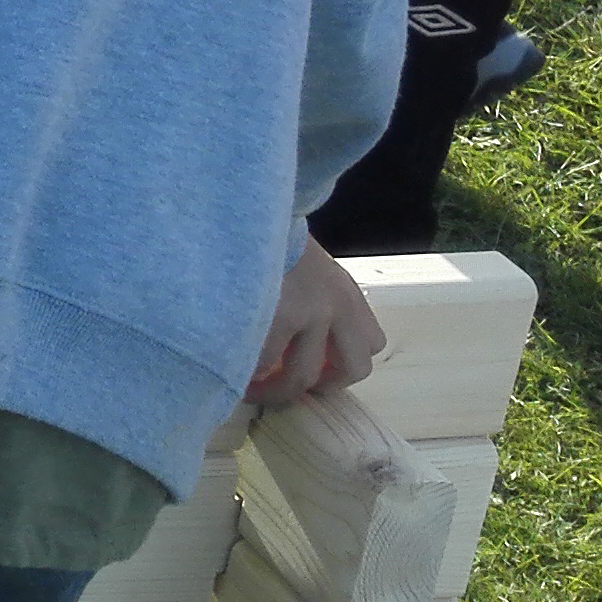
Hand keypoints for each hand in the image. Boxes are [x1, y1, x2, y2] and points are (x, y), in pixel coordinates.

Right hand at [248, 236, 385, 406]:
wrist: (246, 210)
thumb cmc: (266, 236)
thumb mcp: (305, 264)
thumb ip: (313, 296)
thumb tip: (293, 336)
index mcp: (347, 291)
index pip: (371, 343)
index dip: (344, 364)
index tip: (315, 368)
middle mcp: (339, 304)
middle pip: (354, 368)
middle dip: (323, 387)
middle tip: (290, 386)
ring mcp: (311, 311)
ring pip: (303, 375)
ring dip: (277, 390)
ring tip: (250, 389)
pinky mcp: (280, 315)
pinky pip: (263, 362)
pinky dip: (248, 372)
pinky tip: (231, 366)